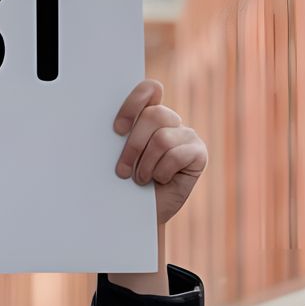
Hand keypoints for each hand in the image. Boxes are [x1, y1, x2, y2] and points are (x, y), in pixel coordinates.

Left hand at [113, 78, 207, 227]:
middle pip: (153, 116)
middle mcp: (170, 122)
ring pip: (162, 138)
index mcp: (149, 115)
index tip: (117, 129)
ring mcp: (186, 136)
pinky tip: (160, 180)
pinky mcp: (198, 153)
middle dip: (133, 146)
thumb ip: (118, 137)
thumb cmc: (124, 185)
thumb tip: (105, 126)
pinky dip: (162, 172)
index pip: (150, 90)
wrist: (138, 215)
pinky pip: (177, 155)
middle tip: (121, 170)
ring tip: (140, 179)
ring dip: (145, 165)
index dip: (134, 103)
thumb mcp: (115, 158)